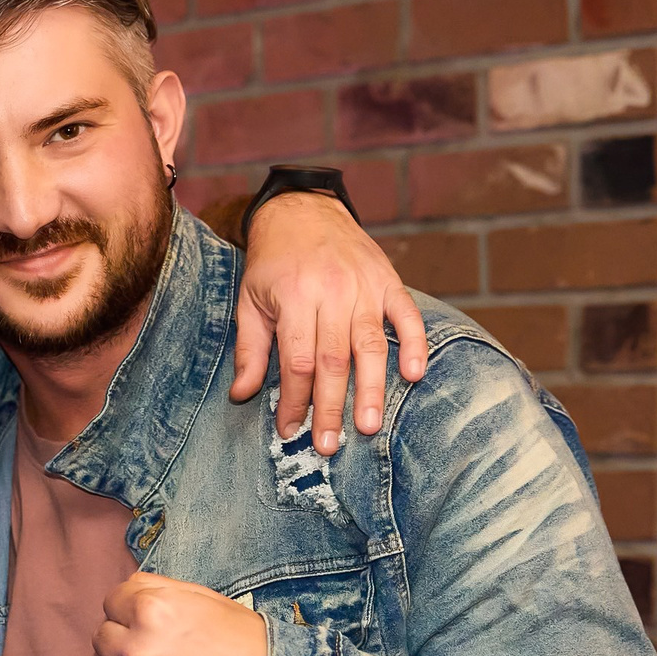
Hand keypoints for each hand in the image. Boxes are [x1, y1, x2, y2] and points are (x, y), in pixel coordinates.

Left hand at [93, 572, 267, 655]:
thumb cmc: (249, 647)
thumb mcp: (208, 600)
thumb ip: (159, 589)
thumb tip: (126, 590)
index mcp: (153, 609)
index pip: (111, 602)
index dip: (130, 611)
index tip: (146, 623)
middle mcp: (139, 650)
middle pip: (102, 640)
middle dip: (123, 641)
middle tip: (155, 653)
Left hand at [232, 191, 427, 452]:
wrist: (303, 210)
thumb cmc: (273, 264)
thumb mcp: (250, 301)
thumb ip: (249, 350)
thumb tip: (241, 396)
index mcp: (293, 297)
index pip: (296, 361)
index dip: (293, 400)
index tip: (290, 430)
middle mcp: (331, 292)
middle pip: (333, 360)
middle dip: (331, 407)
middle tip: (330, 445)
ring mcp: (364, 286)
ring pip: (371, 345)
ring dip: (371, 389)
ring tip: (368, 426)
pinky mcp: (388, 280)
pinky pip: (407, 316)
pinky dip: (415, 344)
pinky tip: (415, 374)